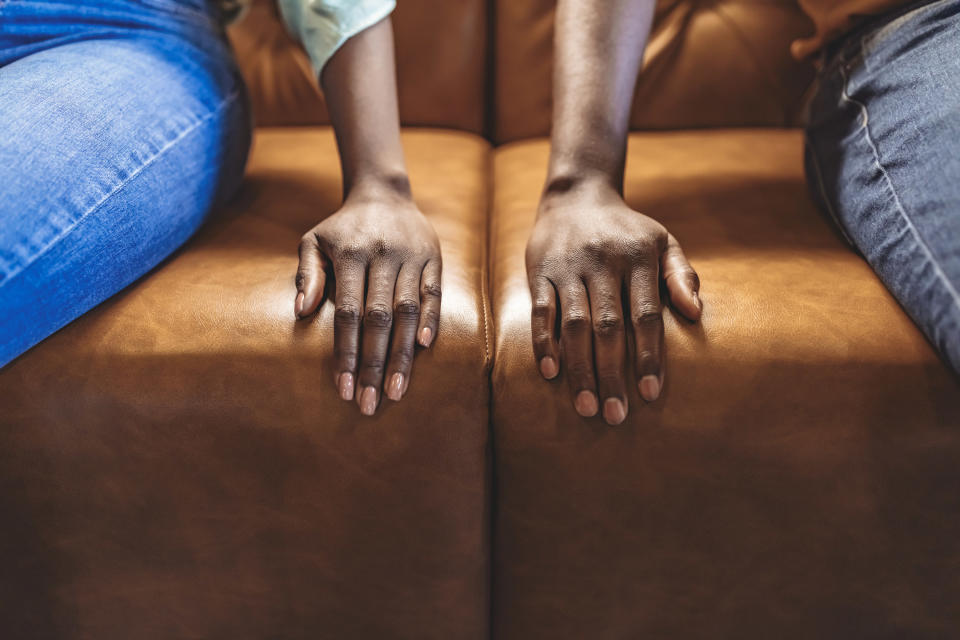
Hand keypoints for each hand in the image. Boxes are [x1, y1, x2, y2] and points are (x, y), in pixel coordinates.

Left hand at [295, 188, 441, 415]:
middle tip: (370, 403)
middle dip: (374, 365)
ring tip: (396, 391)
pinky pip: (434, 294)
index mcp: (352, 254)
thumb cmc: (343, 228)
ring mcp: (412, 257)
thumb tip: (301, 312)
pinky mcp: (434, 258)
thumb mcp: (313, 241)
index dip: (346, 353)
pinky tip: (425, 350)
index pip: (348, 313)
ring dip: (403, 355)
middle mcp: (384, 256)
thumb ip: (307, 274)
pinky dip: (431, 321)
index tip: (343, 389)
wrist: (384, 194)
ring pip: (409, 312)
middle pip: (380, 319)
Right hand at [525, 181, 701, 424]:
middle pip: (608, 328)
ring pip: (573, 325)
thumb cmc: (627, 230)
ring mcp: (568, 267)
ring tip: (585, 406)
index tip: (651, 394)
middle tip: (615, 415)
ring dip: (579, 368)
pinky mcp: (540, 271)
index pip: (645, 315)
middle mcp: (602, 262)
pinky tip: (550, 372)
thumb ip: (681, 276)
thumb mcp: (663, 242)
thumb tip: (696, 314)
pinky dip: (543, 342)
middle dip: (611, 374)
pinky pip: (541, 311)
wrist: (576, 196)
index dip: (649, 356)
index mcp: (638, 258)